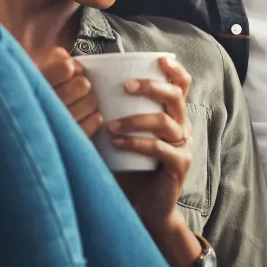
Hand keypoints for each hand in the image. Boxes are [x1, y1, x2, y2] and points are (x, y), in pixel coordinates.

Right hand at [34, 48, 102, 136]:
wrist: (15, 127)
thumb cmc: (31, 93)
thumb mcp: (37, 68)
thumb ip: (56, 58)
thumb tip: (76, 66)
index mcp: (35, 83)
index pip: (65, 69)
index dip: (69, 68)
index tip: (66, 70)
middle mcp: (46, 105)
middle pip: (82, 85)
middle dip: (81, 83)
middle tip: (74, 87)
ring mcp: (58, 125)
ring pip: (90, 103)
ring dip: (87, 100)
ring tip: (77, 103)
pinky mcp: (69, 141)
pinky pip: (93, 123)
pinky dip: (93, 118)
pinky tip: (83, 116)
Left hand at [110, 56, 195, 249]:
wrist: (144, 207)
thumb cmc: (130, 168)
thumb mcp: (124, 136)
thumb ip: (114, 114)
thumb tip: (83, 87)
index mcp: (173, 116)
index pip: (182, 86)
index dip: (175, 70)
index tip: (160, 59)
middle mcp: (183, 127)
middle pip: (175, 96)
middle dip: (151, 86)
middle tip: (125, 86)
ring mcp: (183, 147)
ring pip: (164, 122)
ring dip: (135, 119)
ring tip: (111, 125)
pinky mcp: (179, 166)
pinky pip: (159, 149)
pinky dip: (136, 143)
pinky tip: (117, 143)